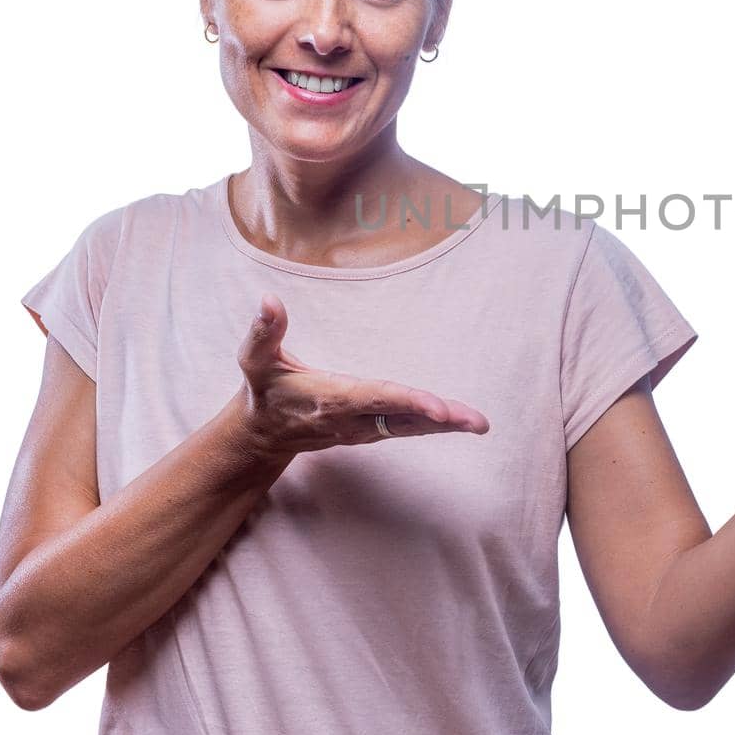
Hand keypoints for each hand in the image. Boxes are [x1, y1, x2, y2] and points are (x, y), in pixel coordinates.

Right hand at [233, 293, 490, 458]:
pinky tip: (459, 422)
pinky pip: (406, 429)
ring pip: (409, 428)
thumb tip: (269, 300)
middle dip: (440, 420)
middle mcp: (351, 420)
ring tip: (479, 424)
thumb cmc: (263, 391)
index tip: (438, 408)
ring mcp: (362, 430)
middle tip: (476, 422)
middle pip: (403, 420)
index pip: (376, 398)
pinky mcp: (369, 432)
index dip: (408, 402)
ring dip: (445, 426)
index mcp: (330, 398)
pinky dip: (434, 426)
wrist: (261, 435)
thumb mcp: (254, 360)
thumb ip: (264, 331)